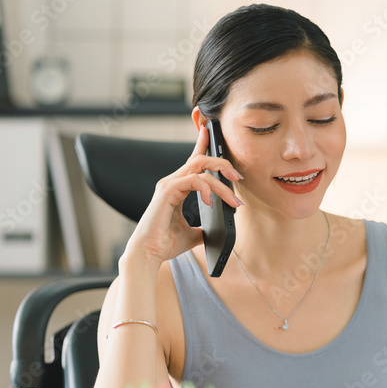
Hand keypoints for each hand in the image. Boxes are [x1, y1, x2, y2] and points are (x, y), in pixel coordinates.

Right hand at [122, 124, 243, 269]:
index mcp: (177, 188)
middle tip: (238, 177)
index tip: (210, 132)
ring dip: (221, 183)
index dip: (201, 145)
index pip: (192, 162)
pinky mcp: (167, 192)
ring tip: (233, 200)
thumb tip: (217, 232)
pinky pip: (193, 180)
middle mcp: (171, 182)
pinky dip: (206, 189)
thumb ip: (203, 228)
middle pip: (200, 160)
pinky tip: (210, 202)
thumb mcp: (192, 235)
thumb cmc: (164, 244)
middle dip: (222, 163)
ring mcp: (168, 185)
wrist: (148, 255)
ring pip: (200, 169)